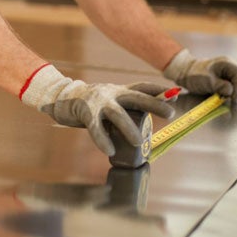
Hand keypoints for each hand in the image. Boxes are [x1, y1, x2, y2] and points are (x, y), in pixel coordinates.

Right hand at [21, 65, 174, 154]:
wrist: (62, 98)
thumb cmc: (92, 104)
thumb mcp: (111, 101)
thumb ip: (126, 107)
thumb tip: (147, 119)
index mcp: (119, 90)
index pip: (141, 87)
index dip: (158, 90)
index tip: (175, 93)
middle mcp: (111, 93)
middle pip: (135, 97)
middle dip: (154, 104)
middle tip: (170, 114)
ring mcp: (98, 102)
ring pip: (117, 114)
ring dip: (128, 128)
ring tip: (138, 141)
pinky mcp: (85, 112)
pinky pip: (95, 127)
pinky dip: (102, 139)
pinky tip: (109, 150)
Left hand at [163, 49, 236, 102]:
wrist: (188, 73)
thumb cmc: (195, 75)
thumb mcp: (205, 80)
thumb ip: (218, 85)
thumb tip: (230, 91)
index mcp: (227, 63)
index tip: (233, 98)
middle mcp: (232, 66)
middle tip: (232, 100)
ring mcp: (232, 73)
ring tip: (229, 98)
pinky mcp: (231, 79)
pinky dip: (236, 93)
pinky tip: (228, 97)